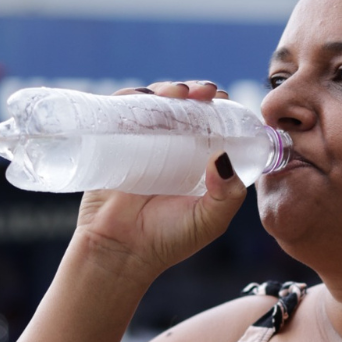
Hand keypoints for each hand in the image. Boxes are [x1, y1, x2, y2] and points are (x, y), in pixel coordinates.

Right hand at [74, 80, 247, 284]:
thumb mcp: (210, 220)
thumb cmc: (168, 240)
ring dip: (168, 89)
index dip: (220, 108)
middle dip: (196, 91)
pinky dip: (131, 97)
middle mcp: (172, 149)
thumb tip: (223, 156)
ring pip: (156, 104)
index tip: (225, 100)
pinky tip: (143, 97)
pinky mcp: (113, 143)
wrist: (119, 252)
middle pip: (185, 107)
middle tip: (204, 92)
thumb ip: (228, 195)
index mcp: (198, 162)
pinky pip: (121, 111)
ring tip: (177, 93)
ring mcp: (142, 144)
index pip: (212, 124)